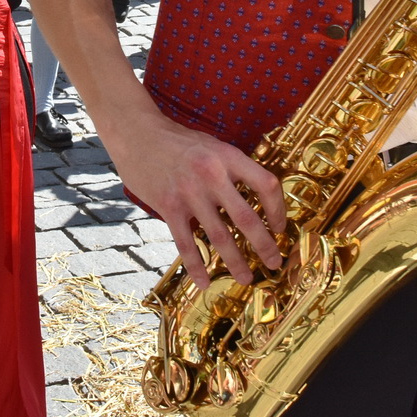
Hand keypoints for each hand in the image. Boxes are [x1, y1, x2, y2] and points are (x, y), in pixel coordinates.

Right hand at [106, 111, 287, 288]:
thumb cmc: (177, 141)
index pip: (266, 184)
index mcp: (228, 156)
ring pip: (219, 235)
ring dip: (235, 261)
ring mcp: (189, 192)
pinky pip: (186, 243)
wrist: (137, 133)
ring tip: (246, 278)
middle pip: (246, 217)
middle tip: (274, 263)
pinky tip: (204, 282)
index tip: (279, 227)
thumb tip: (253, 198)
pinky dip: (196, 266)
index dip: (277, 209)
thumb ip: (231, 169)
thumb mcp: (212, 146)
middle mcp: (212, 174)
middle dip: (264, 245)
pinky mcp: (168, 206)